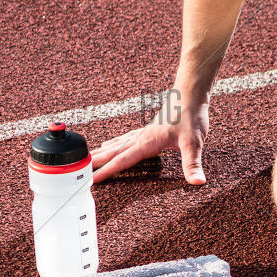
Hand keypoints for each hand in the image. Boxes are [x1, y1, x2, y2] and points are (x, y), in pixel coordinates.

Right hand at [90, 90, 210, 184]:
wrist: (191, 94)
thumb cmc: (191, 116)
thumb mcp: (194, 142)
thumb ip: (193, 163)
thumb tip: (198, 182)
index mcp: (147, 142)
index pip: (123, 160)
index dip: (108, 171)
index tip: (91, 180)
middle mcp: (141, 137)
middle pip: (114, 151)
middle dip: (97, 162)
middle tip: (78, 172)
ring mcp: (144, 132)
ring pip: (118, 144)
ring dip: (104, 153)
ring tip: (89, 159)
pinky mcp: (149, 128)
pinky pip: (126, 138)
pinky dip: (115, 143)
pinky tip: (112, 143)